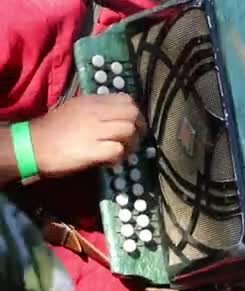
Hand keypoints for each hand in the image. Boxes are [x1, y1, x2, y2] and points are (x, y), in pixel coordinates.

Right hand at [30, 94, 144, 177]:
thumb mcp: (76, 109)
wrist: (32, 146)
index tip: (131, 125)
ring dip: (130, 145)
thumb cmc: (53, 130)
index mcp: (93, 101)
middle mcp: (96, 112)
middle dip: (138, 129)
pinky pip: (118, 150)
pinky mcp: (93, 149)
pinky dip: (119, 157)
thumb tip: (119, 117)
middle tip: (131, 141)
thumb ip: (98, 109)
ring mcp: (95, 130)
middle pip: (133, 114)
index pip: (127, 100)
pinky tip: (110, 162)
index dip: (134, 114)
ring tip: (120, 152)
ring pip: (129, 131)